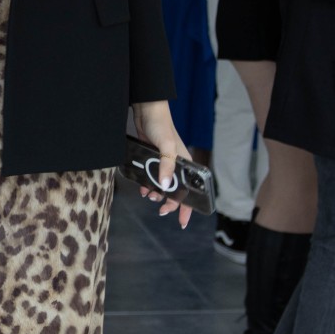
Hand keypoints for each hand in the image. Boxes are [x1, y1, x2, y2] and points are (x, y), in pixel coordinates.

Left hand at [131, 101, 192, 228]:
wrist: (147, 110)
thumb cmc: (161, 126)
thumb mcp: (166, 147)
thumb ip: (166, 166)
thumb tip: (165, 187)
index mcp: (185, 164)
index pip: (191, 191)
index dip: (188, 208)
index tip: (182, 223)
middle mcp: (177, 166)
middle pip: (177, 191)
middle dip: (170, 203)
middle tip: (160, 210)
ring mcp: (164, 163)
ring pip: (163, 186)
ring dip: (157, 194)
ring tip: (149, 196)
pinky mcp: (152, 160)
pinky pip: (152, 178)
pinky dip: (147, 185)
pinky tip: (142, 189)